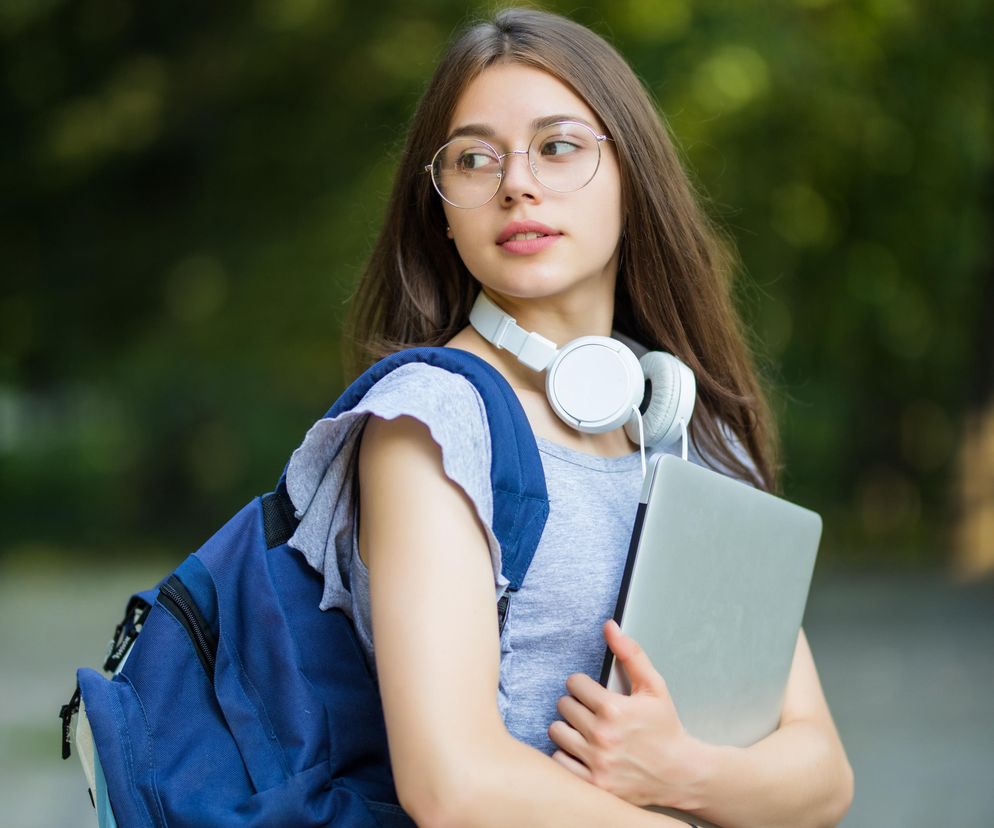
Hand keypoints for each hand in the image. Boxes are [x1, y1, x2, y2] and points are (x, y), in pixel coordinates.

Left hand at [548, 620, 705, 808]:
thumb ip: (630, 654)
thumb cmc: (666, 729)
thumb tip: (609, 627)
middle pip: (563, 706)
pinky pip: (559, 761)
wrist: (682, 773)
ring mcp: (596, 761)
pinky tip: (582, 751)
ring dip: (568, 729)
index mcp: (614, 708)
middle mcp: (601, 735)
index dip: (584, 685)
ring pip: (557, 731)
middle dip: (576, 705)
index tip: (593, 693)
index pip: (574, 683)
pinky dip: (567, 755)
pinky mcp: (593, 783)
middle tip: (591, 712)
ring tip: (585, 730)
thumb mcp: (654, 687)